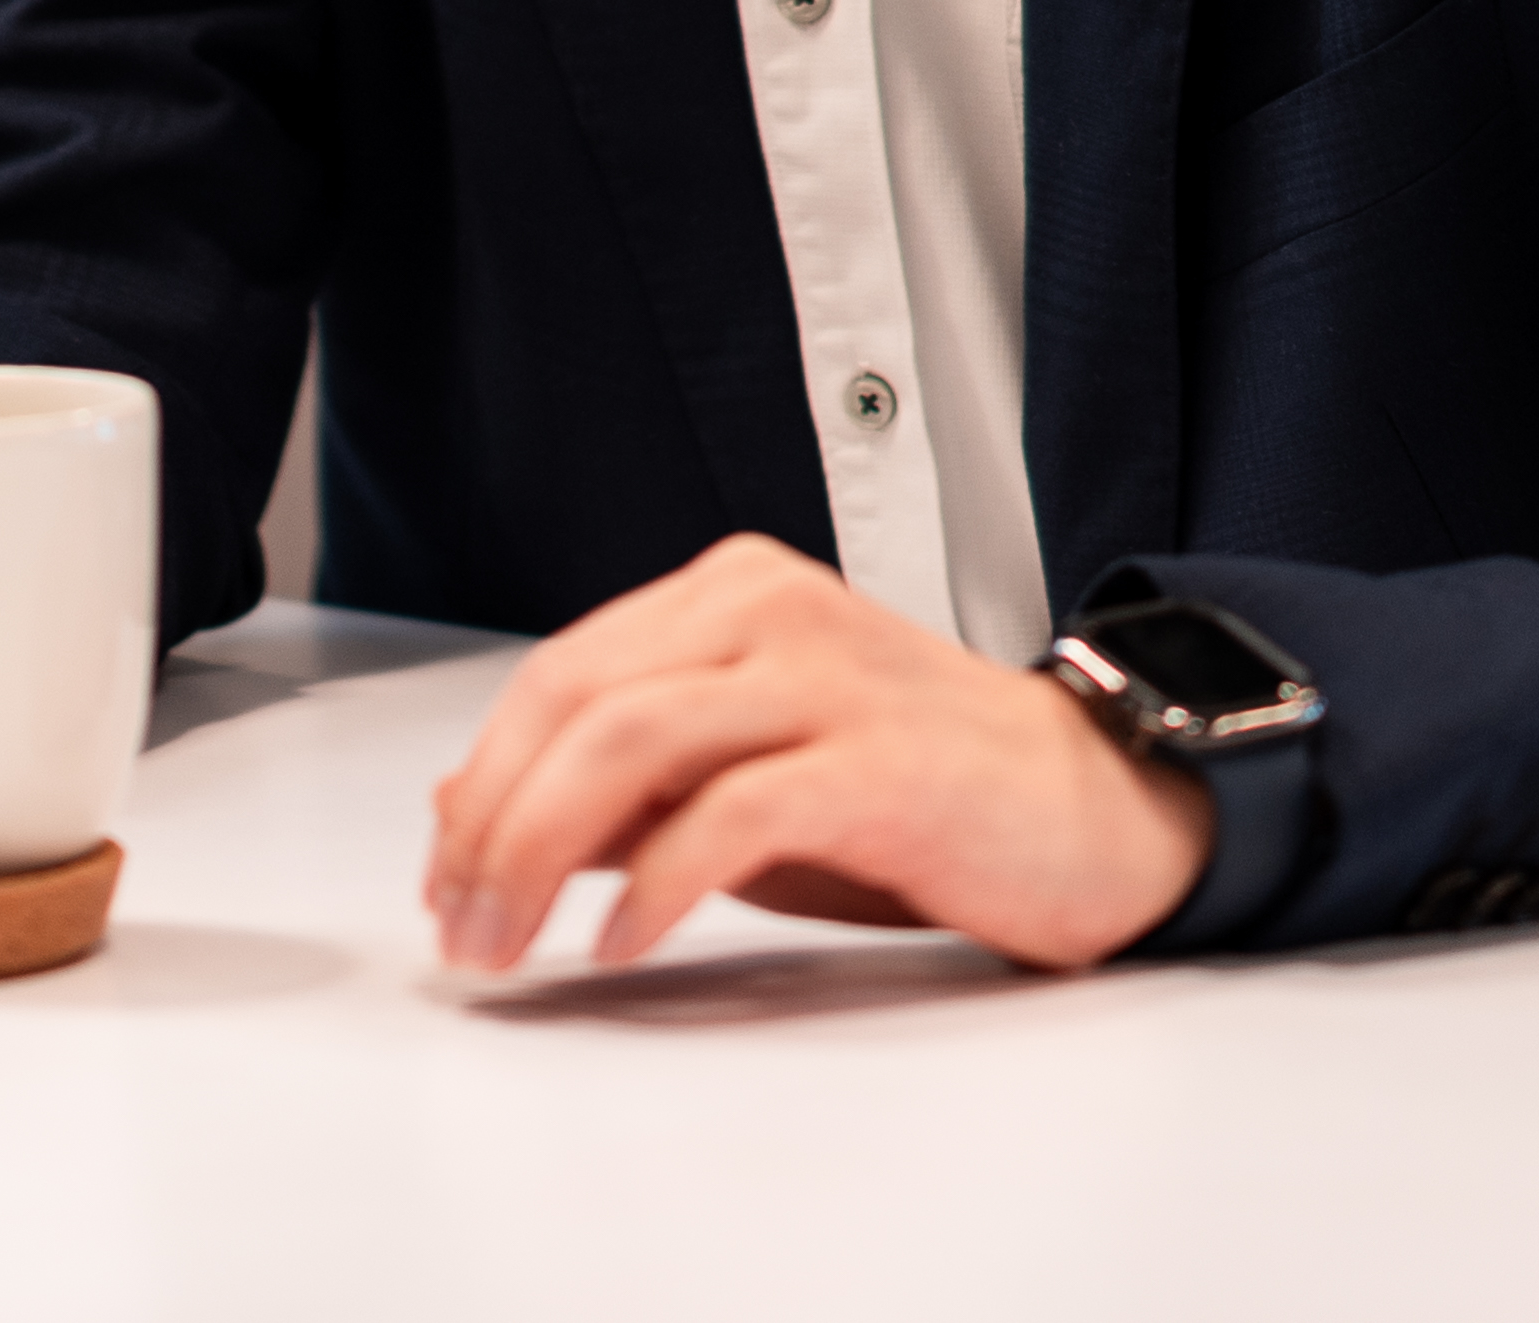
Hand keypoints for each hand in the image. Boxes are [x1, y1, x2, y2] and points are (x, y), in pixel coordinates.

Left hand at [419, 534, 1214, 973]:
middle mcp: (769, 611)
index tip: (443, 878)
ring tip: (513, 942)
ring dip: (540, 854)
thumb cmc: (920, 797)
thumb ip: (619, 792)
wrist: (1095, 810)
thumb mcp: (742, 784)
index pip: (558, 674)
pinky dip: (655, 886)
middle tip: (460, 929)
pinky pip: (730, 813)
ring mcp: (826, 678)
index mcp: (732, 595)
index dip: (480, 780)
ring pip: (629, 741)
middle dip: (491, 825)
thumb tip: (467, 815)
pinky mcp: (878, 760)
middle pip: (575, 701)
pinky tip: (621, 943)